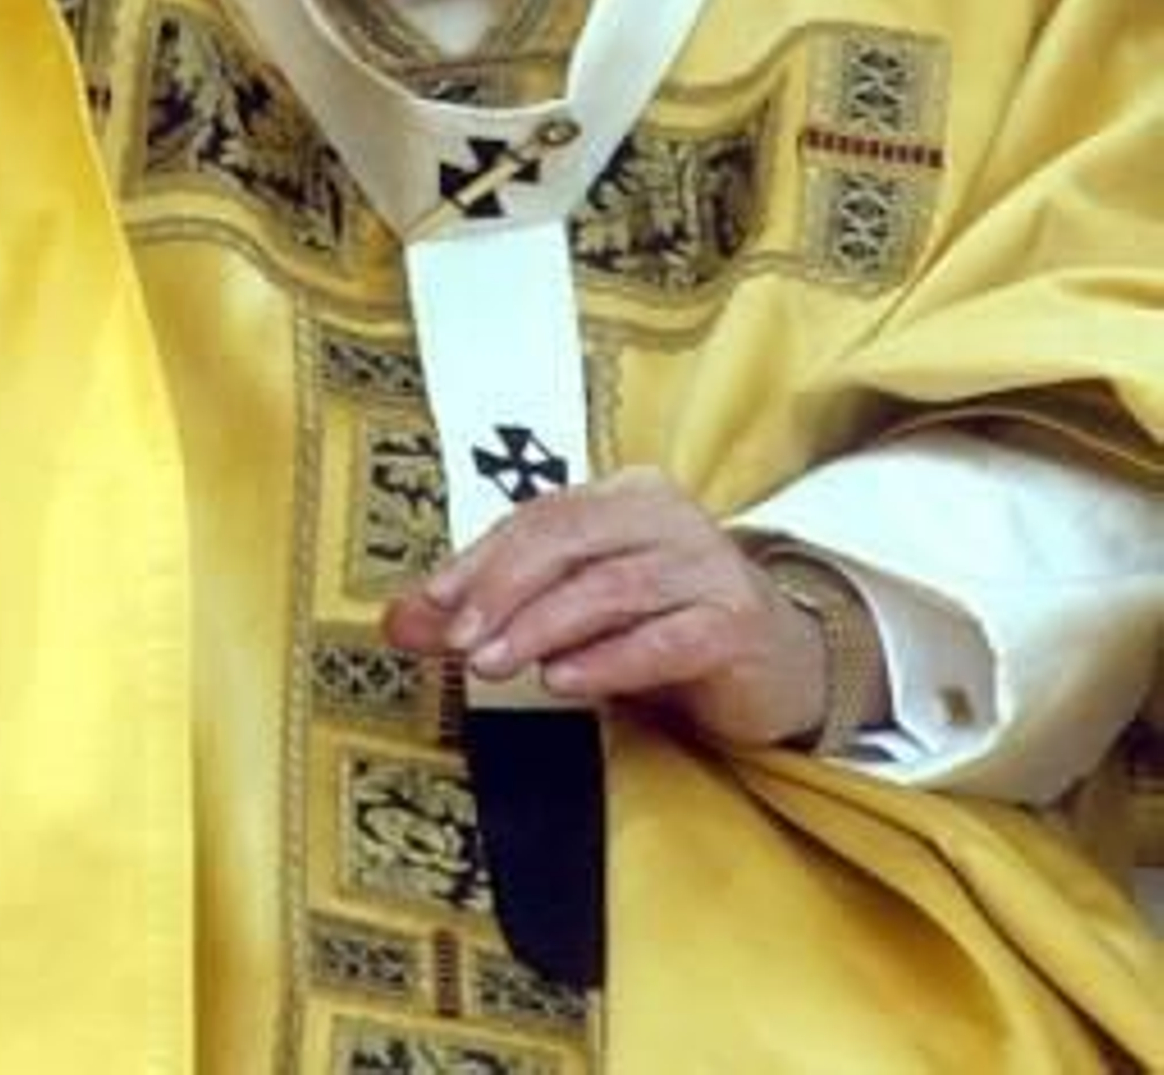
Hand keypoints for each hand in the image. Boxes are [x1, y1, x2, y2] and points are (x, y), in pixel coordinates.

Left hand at [383, 468, 837, 748]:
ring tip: (492, 665)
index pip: (539, 517)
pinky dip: (608, 658)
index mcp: (625, 494)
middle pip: (570, 540)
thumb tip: (396, 621)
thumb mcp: (573, 611)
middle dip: (503, 589)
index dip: (478, 560)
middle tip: (458, 640)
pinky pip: (664, 637)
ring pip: (611, 587)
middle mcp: (669, 515)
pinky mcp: (735, 622)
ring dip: (543, 626)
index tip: (428, 607)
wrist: (779, 664)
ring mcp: (708, 566)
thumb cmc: (662, 626)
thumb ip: (488, 610)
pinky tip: (564, 681)